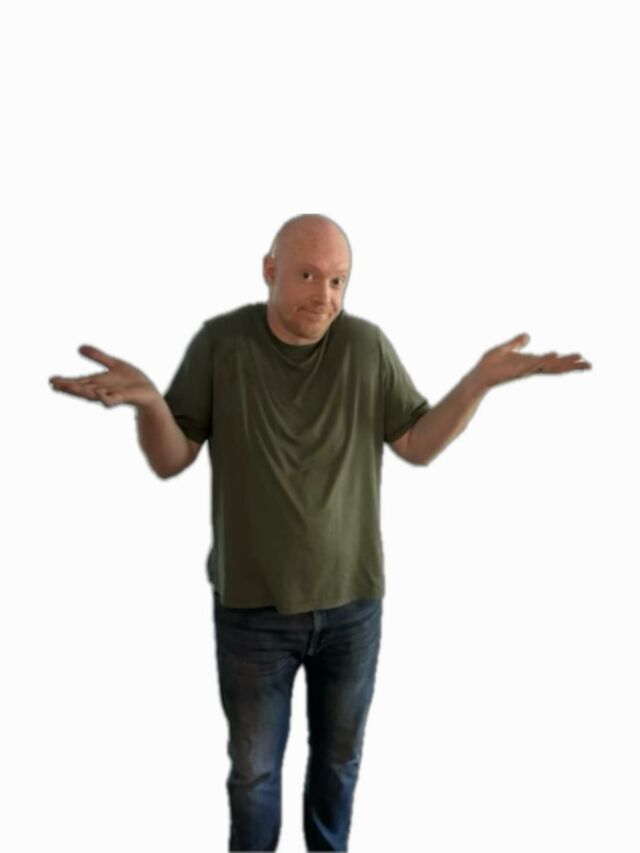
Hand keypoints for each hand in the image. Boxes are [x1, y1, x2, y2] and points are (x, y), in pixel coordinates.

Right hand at [49, 345, 160, 408]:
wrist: (149, 392)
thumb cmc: (131, 380)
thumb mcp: (114, 364)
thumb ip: (98, 357)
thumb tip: (79, 347)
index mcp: (97, 383)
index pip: (77, 382)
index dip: (65, 382)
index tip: (50, 381)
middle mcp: (101, 390)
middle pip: (82, 389)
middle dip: (69, 387)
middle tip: (55, 385)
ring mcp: (111, 395)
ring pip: (94, 395)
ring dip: (83, 392)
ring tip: (72, 387)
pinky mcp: (123, 399)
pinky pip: (112, 400)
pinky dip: (105, 398)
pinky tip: (98, 394)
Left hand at [471, 333, 591, 389]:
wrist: (478, 375)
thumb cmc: (490, 365)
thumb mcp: (505, 349)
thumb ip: (517, 343)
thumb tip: (527, 336)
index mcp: (530, 362)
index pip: (552, 361)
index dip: (567, 360)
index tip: (582, 358)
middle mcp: (530, 367)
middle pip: (556, 366)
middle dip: (572, 365)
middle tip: (590, 365)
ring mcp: (525, 369)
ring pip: (548, 365)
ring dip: (563, 363)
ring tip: (579, 361)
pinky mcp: (517, 369)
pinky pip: (533, 364)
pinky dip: (543, 360)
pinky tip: (553, 355)